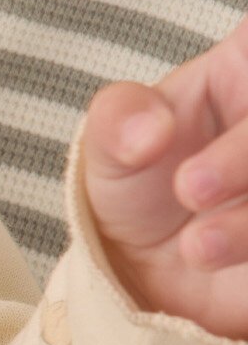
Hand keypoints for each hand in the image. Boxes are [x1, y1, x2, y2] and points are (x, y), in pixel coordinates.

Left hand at [81, 13, 247, 336]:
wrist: (150, 277)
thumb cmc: (140, 190)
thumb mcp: (109, 151)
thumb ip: (118, 121)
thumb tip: (151, 129)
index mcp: (244, 67)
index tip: (210, 112)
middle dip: (244, 155)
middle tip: (189, 189)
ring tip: (196, 247)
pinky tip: (218, 261)